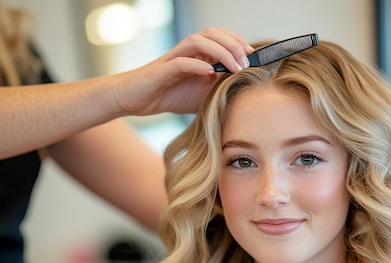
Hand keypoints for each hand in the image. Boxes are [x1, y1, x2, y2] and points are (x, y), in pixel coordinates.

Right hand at [108, 28, 253, 115]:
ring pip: (199, 41)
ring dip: (220, 52)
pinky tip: (210, 73)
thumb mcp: (201, 94)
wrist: (136, 100)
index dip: (238, 42)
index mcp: (197, 54)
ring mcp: (175, 58)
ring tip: (234, 67)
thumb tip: (244, 91)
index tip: (253, 56)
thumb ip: (219, 89)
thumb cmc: (169, 95)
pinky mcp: (163, 70)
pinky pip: (182, 61)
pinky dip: (197, 65)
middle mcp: (187, 51)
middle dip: (234, 44)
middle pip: (213, 34)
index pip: (221, 37)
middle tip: (247, 62)